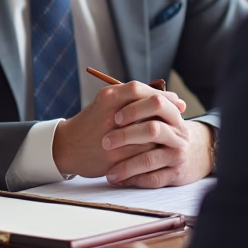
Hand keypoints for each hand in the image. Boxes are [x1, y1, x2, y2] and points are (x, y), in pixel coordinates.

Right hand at [52, 82, 186, 177]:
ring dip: (166, 133)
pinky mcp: (114, 157)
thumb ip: (129, 97)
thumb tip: (163, 96)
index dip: (162, 95)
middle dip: (169, 114)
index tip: (176, 102)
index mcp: (107, 98)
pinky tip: (162, 149)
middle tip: (180, 118)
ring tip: (173, 134)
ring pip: (150, 133)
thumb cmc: (91, 123)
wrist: (67, 147)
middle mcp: (110, 115)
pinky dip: (156, 150)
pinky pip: (144, 153)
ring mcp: (113, 137)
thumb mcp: (105, 103)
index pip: (140, 90)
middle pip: (149, 110)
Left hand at [102, 95, 214, 186]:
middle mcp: (178, 133)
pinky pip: (153, 179)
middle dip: (126, 136)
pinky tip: (119, 180)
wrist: (190, 155)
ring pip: (149, 159)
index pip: (156, 103)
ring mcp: (177, 155)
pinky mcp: (175, 175)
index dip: (134, 109)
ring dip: (125, 166)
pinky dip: (133, 180)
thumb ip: (141, 103)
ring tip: (107, 171)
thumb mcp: (158, 116)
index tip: (115, 118)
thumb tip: (111, 93)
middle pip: (152, 129)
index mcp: (171, 114)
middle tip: (105, 142)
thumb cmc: (163, 131)